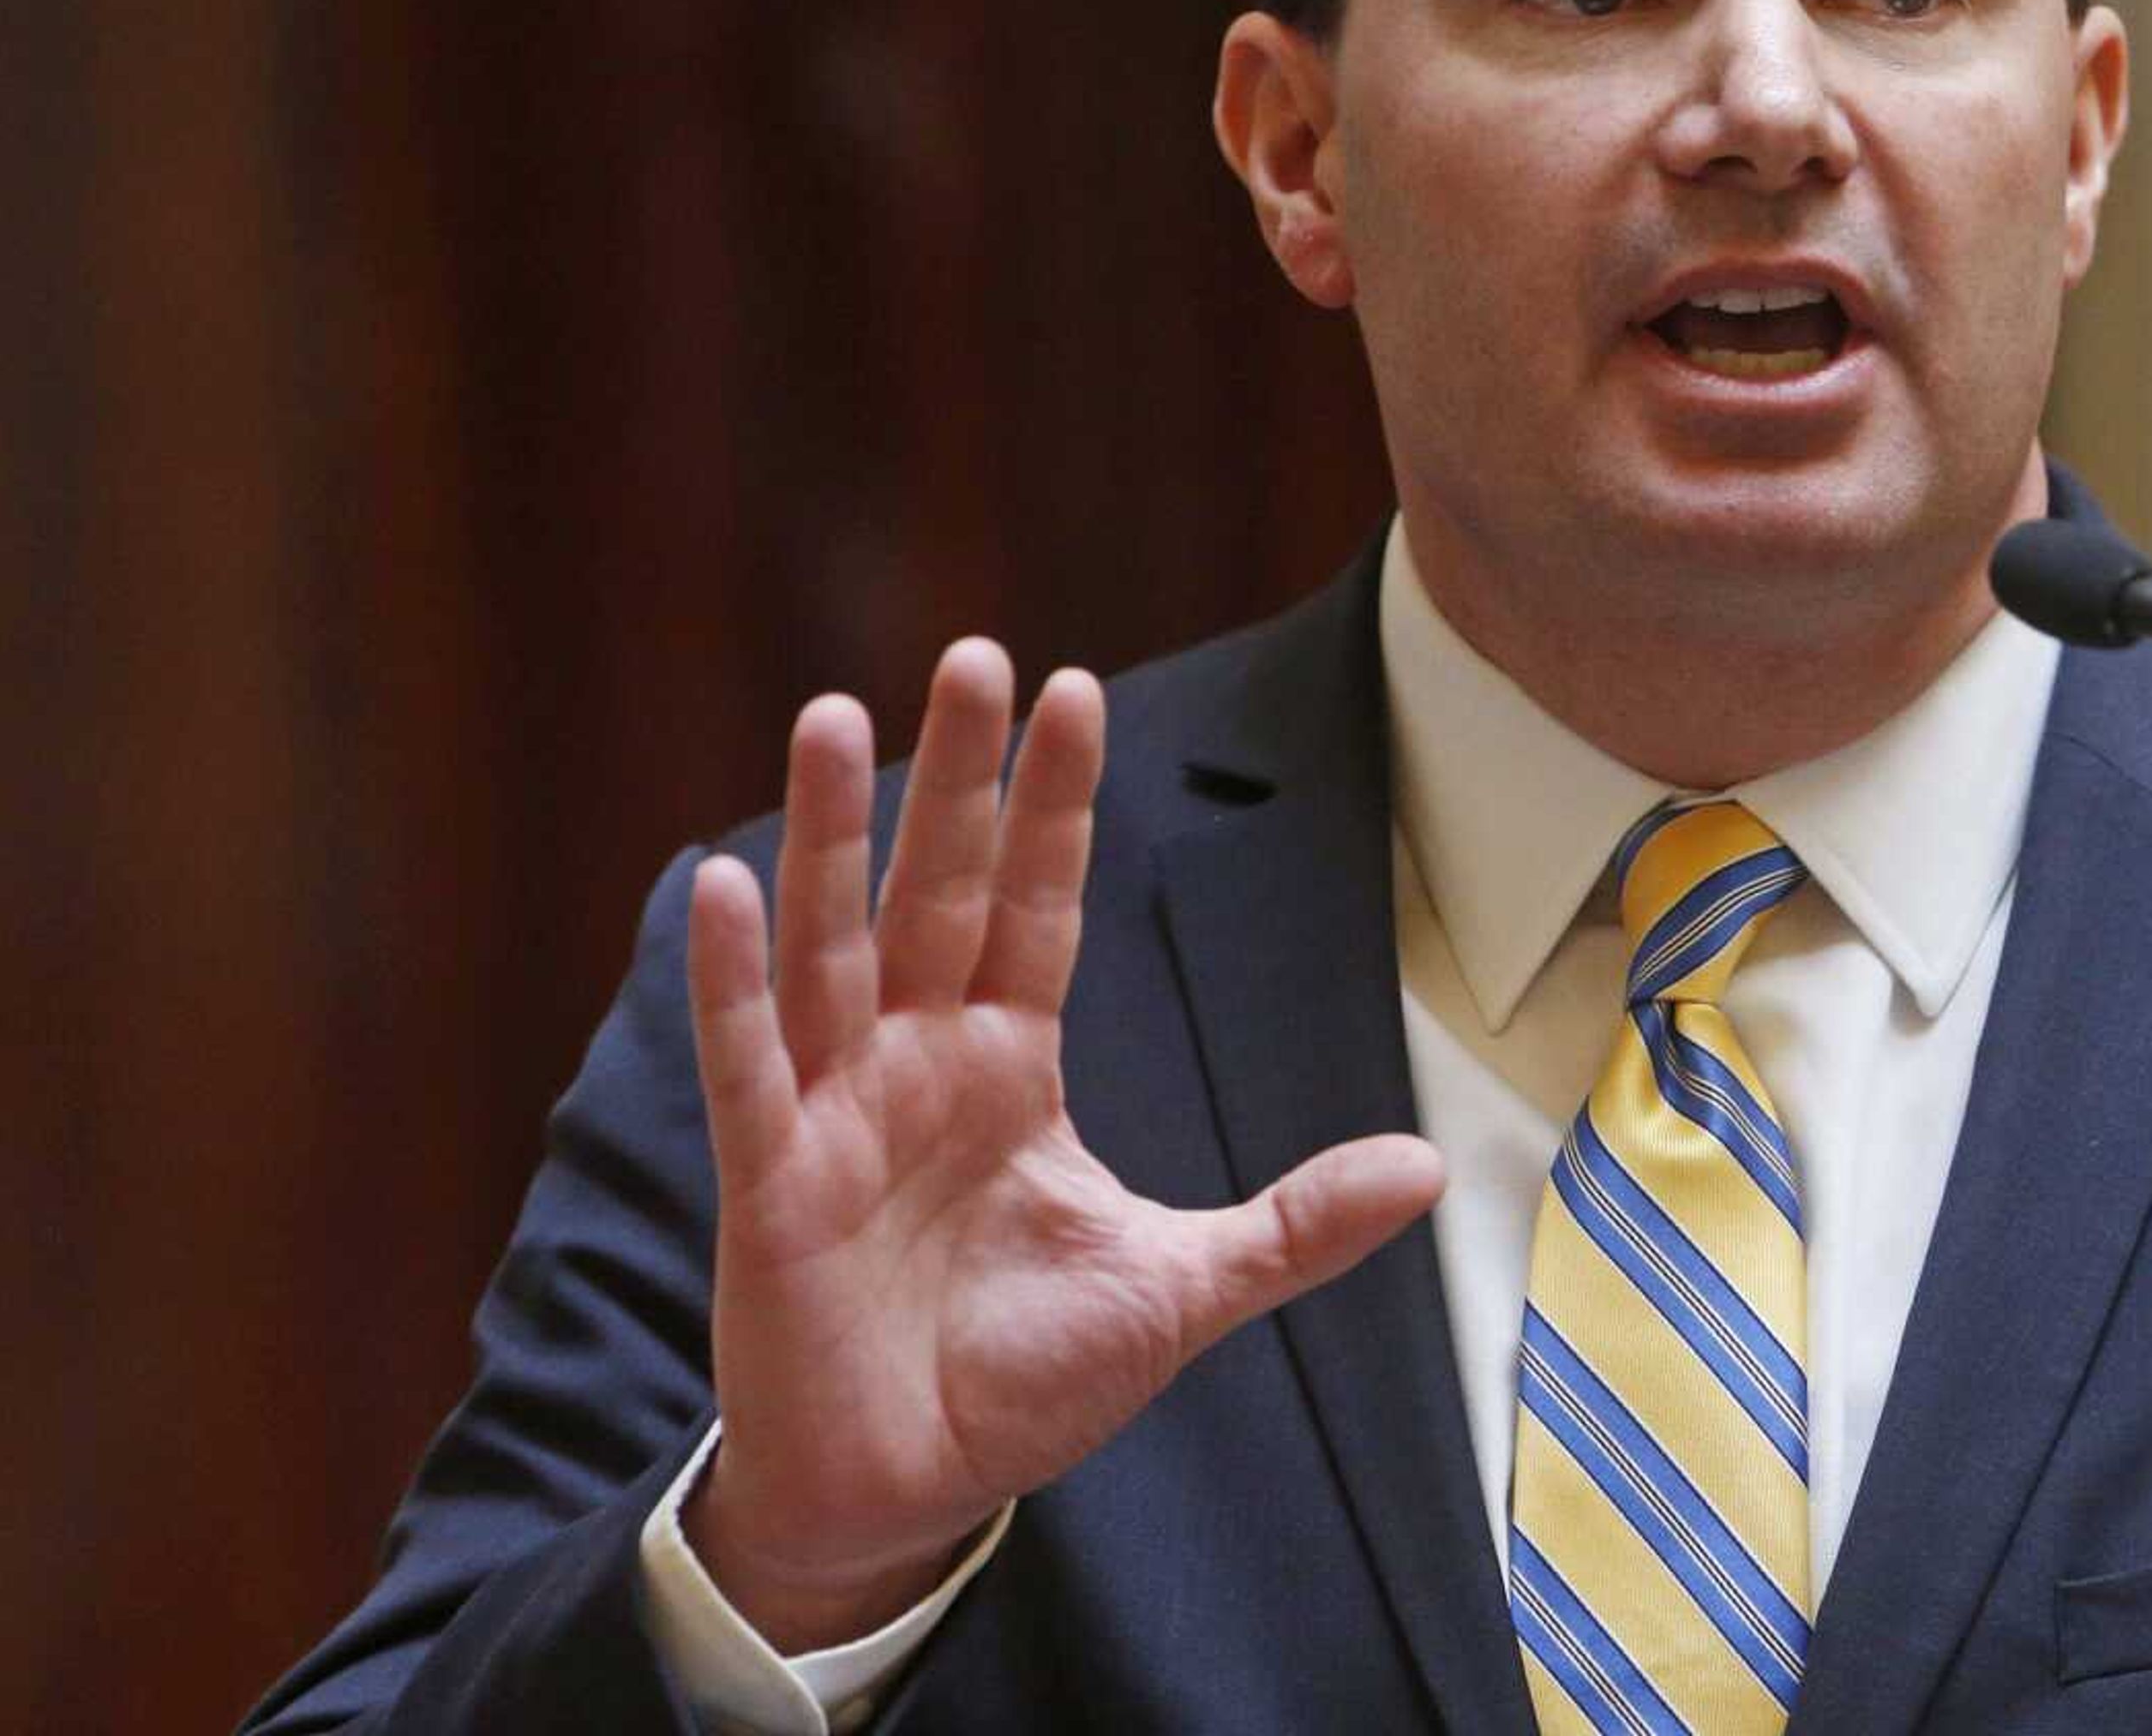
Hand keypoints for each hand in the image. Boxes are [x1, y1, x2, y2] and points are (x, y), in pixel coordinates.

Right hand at [679, 640, 1442, 1651]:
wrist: (911, 1497)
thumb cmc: (1025, 1383)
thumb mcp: (1185, 1290)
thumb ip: (1294, 1224)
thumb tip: (1429, 1168)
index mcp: (1010, 1068)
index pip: (1039, 907)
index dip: (1055, 806)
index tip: (1075, 689)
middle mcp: (918, 1063)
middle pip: (941, 890)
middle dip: (958, 777)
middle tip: (976, 654)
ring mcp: (835, 1113)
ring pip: (834, 947)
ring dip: (828, 836)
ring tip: (829, 713)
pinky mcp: (769, 1182)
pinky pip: (749, 1065)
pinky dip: (735, 981)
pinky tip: (722, 883)